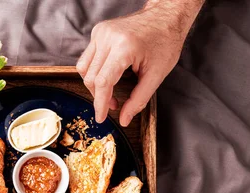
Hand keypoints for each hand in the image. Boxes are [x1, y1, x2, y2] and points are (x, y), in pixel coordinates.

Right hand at [77, 0, 202, 125]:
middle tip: (114, 105)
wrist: (165, 16)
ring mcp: (101, 33)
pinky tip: (108, 74)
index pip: (103, 81)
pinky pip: (87, 58)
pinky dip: (94, 71)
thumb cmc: (165, 42)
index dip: (100, 103)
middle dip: (99, 96)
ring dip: (94, 85)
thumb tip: (124, 119)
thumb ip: (139, 99)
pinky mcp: (98, 32)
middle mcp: (108, 37)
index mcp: (125, 47)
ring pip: (84, 68)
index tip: (101, 118)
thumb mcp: (157, 75)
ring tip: (109, 92)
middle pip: (91, 77)